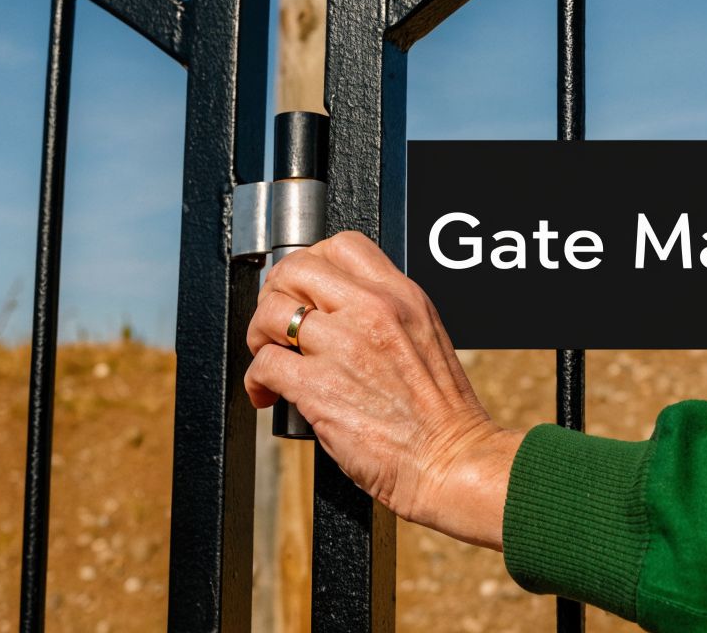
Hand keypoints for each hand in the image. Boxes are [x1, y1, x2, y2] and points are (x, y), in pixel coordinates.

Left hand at [244, 231, 522, 549]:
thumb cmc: (443, 416)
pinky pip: (264, 364)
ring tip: (270, 357)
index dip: (311, 264)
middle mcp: (373, 311)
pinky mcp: (319, 387)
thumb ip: (388, 316)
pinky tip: (269, 394)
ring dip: (260, 336)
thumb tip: (341, 311)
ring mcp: (344, 346)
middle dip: (276, 294)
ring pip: (272, 312)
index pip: (342, 246)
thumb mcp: (427, 339)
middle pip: (297, 269)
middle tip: (278, 324)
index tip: (304, 290)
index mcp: (402, 297)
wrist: (450, 461)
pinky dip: (256, 381)